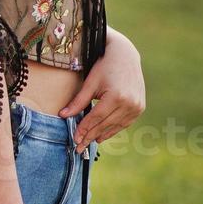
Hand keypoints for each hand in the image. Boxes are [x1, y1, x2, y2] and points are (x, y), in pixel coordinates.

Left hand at [59, 28, 144, 151]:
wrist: (126, 56)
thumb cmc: (104, 66)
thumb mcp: (89, 82)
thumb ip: (78, 101)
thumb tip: (63, 116)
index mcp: (116, 96)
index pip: (96, 118)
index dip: (84, 129)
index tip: (75, 140)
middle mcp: (129, 103)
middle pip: (105, 124)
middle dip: (90, 136)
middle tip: (79, 148)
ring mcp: (137, 106)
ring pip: (115, 126)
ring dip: (101, 135)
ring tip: (88, 143)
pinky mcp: (140, 107)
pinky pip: (124, 123)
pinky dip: (113, 129)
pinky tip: (102, 135)